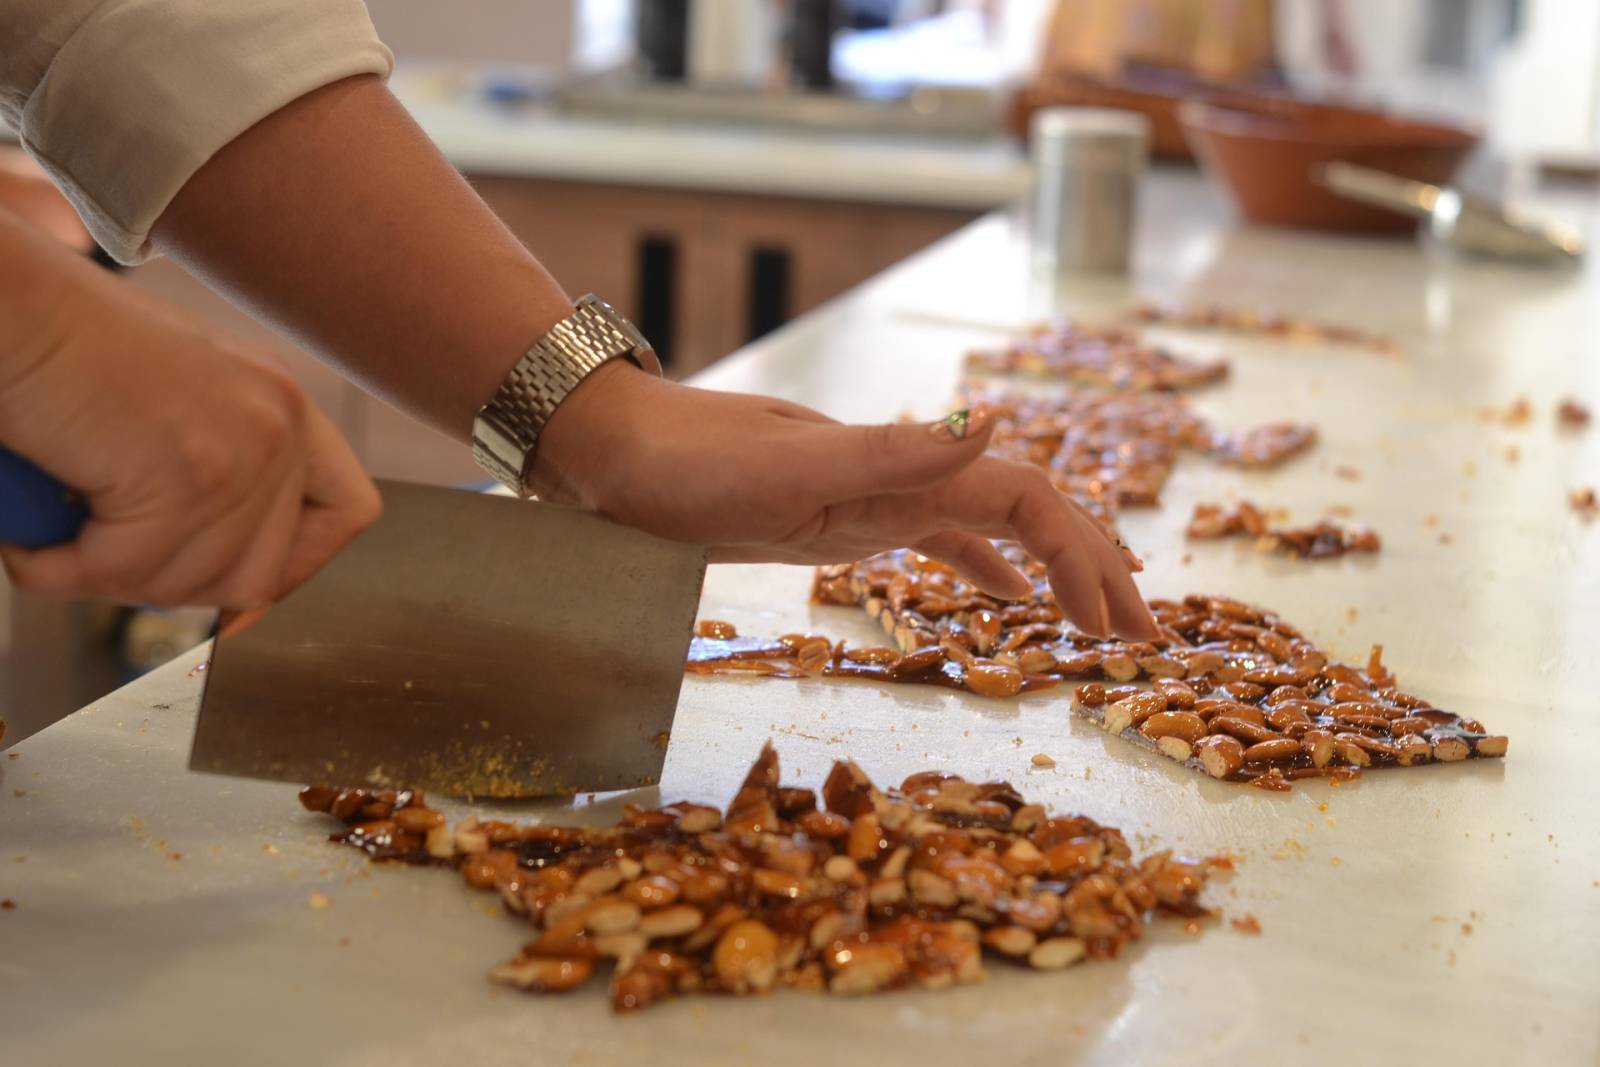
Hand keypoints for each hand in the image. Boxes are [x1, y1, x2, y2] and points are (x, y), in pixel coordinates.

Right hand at [0, 218, 380, 611]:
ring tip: (58, 539)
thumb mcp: (178, 404)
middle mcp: (279, 425)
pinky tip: (31, 542)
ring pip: (188, 584)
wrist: (10, 304)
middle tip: (103, 561)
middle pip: (262, 574)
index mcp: (284, 405)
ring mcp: (241, 451)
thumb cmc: (66, 348)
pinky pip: (123, 571)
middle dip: (174, 587)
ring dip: (110, 579)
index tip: (240, 600)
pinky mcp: (187, 475)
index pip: (347, 511)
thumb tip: (234, 590)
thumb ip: (218, 474)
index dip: (299, 567)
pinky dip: (59, 571)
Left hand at [534, 364, 1158, 640]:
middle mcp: (903, 477)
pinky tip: (1007, 599)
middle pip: (1029, 514)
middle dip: (1091, 568)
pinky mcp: (844, 520)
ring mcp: (877, 497)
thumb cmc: (685, 465)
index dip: (1082, 554)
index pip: (1027, 500)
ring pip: (994, 533)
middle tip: (1142, 638)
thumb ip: (886, 452)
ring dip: (1052, 574)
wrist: (613, 452)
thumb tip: (991, 424)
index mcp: (902, 467)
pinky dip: (987, 570)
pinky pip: (940, 544)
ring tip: (1099, 624)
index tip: (1116, 623)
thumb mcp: (783, 466)